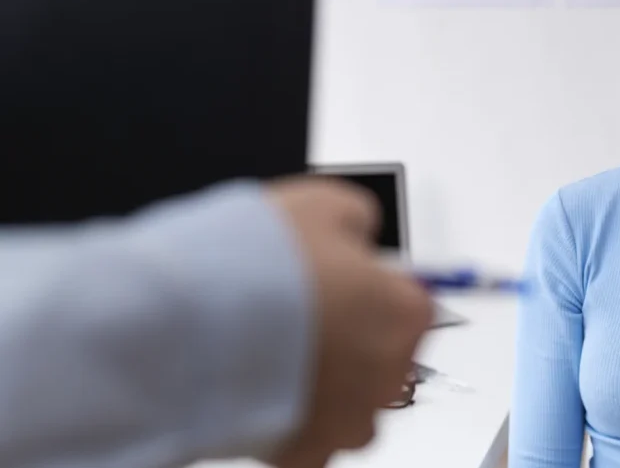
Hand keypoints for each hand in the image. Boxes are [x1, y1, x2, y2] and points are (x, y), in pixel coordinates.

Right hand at [266, 177, 433, 467]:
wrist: (183, 325)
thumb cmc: (255, 266)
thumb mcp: (321, 204)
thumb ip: (356, 221)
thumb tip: (359, 230)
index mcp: (403, 312)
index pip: (409, 302)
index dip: (370, 288)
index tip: (342, 281)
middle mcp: (387, 374)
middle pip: (382, 354)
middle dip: (348, 335)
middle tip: (299, 309)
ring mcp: (346, 420)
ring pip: (347, 400)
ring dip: (318, 376)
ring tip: (267, 345)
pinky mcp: (302, 452)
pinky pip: (305, 431)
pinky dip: (285, 409)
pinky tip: (253, 378)